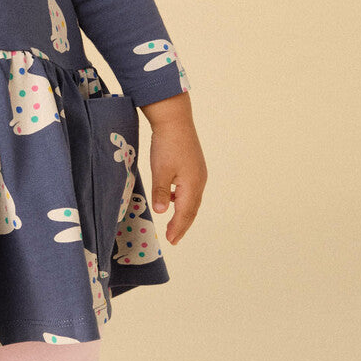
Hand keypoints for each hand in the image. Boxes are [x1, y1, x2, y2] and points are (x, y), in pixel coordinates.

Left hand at [142, 97, 206, 245]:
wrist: (175, 120)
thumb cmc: (167, 145)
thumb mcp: (160, 170)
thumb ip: (161, 192)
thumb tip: (162, 211)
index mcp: (192, 184)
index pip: (185, 213)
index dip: (178, 227)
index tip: (171, 240)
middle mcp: (199, 181)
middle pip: (192, 209)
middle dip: (183, 225)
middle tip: (174, 239)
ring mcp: (198, 173)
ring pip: (192, 200)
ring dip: (184, 214)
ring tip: (174, 225)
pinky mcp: (194, 166)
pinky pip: (191, 190)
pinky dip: (183, 201)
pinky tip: (173, 199)